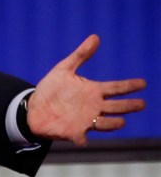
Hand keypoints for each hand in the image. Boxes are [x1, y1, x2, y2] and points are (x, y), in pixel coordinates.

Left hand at [27, 34, 146, 145]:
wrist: (34, 108)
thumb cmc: (51, 89)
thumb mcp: (64, 69)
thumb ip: (80, 55)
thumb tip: (95, 37)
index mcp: (94, 91)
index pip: (116, 88)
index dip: (130, 86)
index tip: (143, 83)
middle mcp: (94, 107)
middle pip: (117, 107)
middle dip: (129, 106)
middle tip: (141, 103)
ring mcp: (85, 120)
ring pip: (105, 124)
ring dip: (113, 123)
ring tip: (121, 120)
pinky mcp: (73, 132)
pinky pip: (80, 137)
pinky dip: (81, 139)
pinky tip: (82, 139)